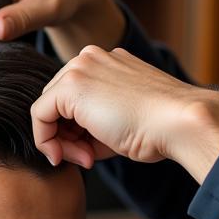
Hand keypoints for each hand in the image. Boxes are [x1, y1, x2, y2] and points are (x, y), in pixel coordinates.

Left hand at [31, 46, 218, 181]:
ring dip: (61, 142)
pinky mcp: (71, 85)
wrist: (179, 121)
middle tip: (88, 160)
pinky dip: (47, 140)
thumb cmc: (159, 127)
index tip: (92, 155)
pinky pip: (39, 116)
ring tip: (87, 159)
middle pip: (58, 103)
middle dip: (68, 137)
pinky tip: (69, 156)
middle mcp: (91, 58)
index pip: (75, 99)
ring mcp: (81, 67)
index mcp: (108, 62)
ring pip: (48, 109)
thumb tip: (73, 144)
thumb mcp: (122, 121)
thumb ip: (95, 125)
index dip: (77, 132)